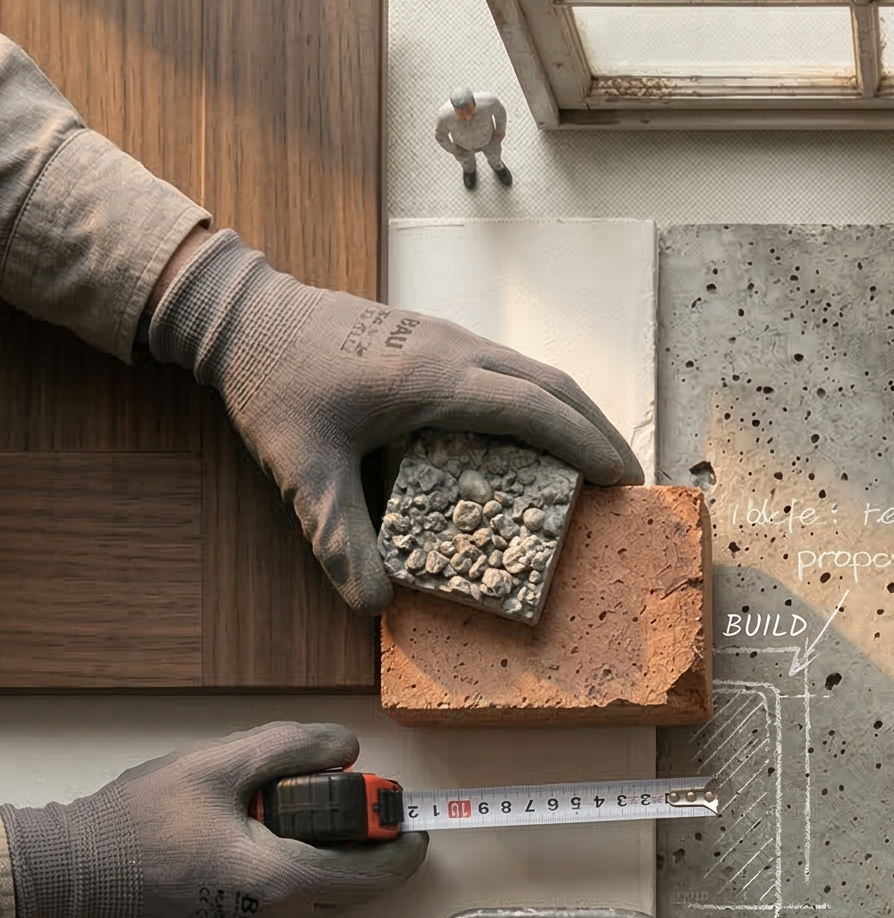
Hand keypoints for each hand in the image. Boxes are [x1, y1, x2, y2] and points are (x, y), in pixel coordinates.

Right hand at [0, 721, 427, 917]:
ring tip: (260, 835)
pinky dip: (272, 900)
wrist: (70, 882)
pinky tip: (232, 870)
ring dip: (305, 874)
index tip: (411, 825)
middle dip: (349, 853)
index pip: (376, 876)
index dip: (404, 850)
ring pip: (308, 911)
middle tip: (328, 812)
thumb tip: (347, 748)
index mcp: (282, 882)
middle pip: (344, 891)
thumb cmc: (137, 822)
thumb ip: (289, 749)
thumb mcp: (215, 765)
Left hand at [147, 228, 642, 611]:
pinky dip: (537, 402)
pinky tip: (535, 437)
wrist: (242, 314)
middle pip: (551, 383)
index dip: (584, 445)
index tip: (622, 481)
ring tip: (594, 461)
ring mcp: (444, 337)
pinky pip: (506, 368)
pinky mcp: (432, 338)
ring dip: (571, 413)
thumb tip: (372, 604)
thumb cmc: (272, 382)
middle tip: (627, 479)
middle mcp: (451, 348)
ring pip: (532, 370)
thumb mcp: (299, 468)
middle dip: (596, 430)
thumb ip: (336, 535)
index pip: (533, 407)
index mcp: (432, 377)